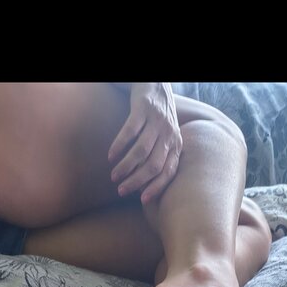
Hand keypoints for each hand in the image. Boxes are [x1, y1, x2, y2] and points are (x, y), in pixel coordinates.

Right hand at [108, 82, 182, 204]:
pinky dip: (119, 145)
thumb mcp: (166, 139)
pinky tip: (111, 156)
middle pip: (154, 165)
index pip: (168, 172)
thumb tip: (144, 187)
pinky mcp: (144, 109)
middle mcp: (169, 134)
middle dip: (137, 181)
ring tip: (114, 176)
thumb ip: (160, 158)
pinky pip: (130, 131)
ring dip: (126, 166)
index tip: (142, 201)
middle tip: (121, 191)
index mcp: (176, 145)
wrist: (156, 85)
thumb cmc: (158, 119)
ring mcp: (157, 121)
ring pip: (142, 151)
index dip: (156, 188)